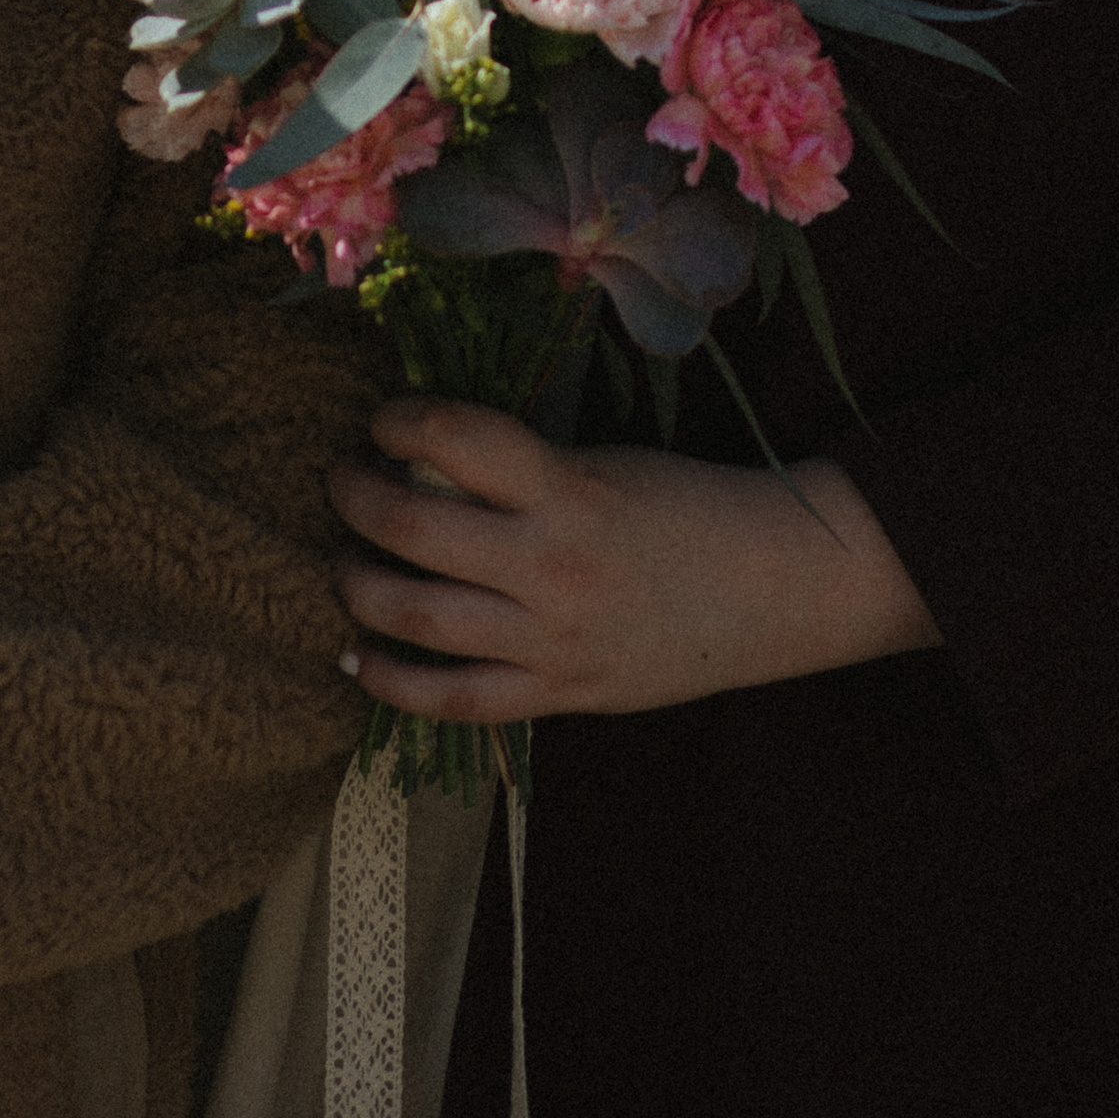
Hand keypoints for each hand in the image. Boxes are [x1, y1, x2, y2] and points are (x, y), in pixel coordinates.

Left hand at [332, 393, 939, 724]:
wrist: (777, 588)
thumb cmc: (687, 507)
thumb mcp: (601, 465)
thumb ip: (519, 471)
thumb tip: (421, 461)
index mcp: (568, 487)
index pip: (454, 437)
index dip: (399, 419)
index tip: (383, 417)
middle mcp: (551, 563)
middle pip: (413, 528)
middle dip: (355, 497)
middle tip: (340, 479)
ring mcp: (553, 639)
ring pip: (417, 619)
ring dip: (358, 586)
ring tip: (342, 561)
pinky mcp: (562, 695)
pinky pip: (456, 701)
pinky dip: (394, 684)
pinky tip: (357, 658)